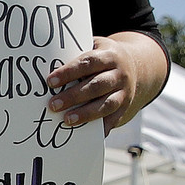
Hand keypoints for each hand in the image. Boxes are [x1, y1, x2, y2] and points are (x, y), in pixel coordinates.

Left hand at [48, 35, 165, 130]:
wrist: (138, 68)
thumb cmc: (103, 59)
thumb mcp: (95, 49)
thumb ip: (76, 55)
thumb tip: (46, 65)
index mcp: (109, 56)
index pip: (88, 63)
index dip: (69, 72)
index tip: (50, 82)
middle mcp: (119, 74)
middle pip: (97, 86)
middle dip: (74, 96)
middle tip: (53, 105)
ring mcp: (125, 92)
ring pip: (106, 104)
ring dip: (86, 113)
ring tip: (67, 120)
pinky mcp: (125, 107)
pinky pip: (114, 119)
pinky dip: (101, 128)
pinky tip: (85, 135)